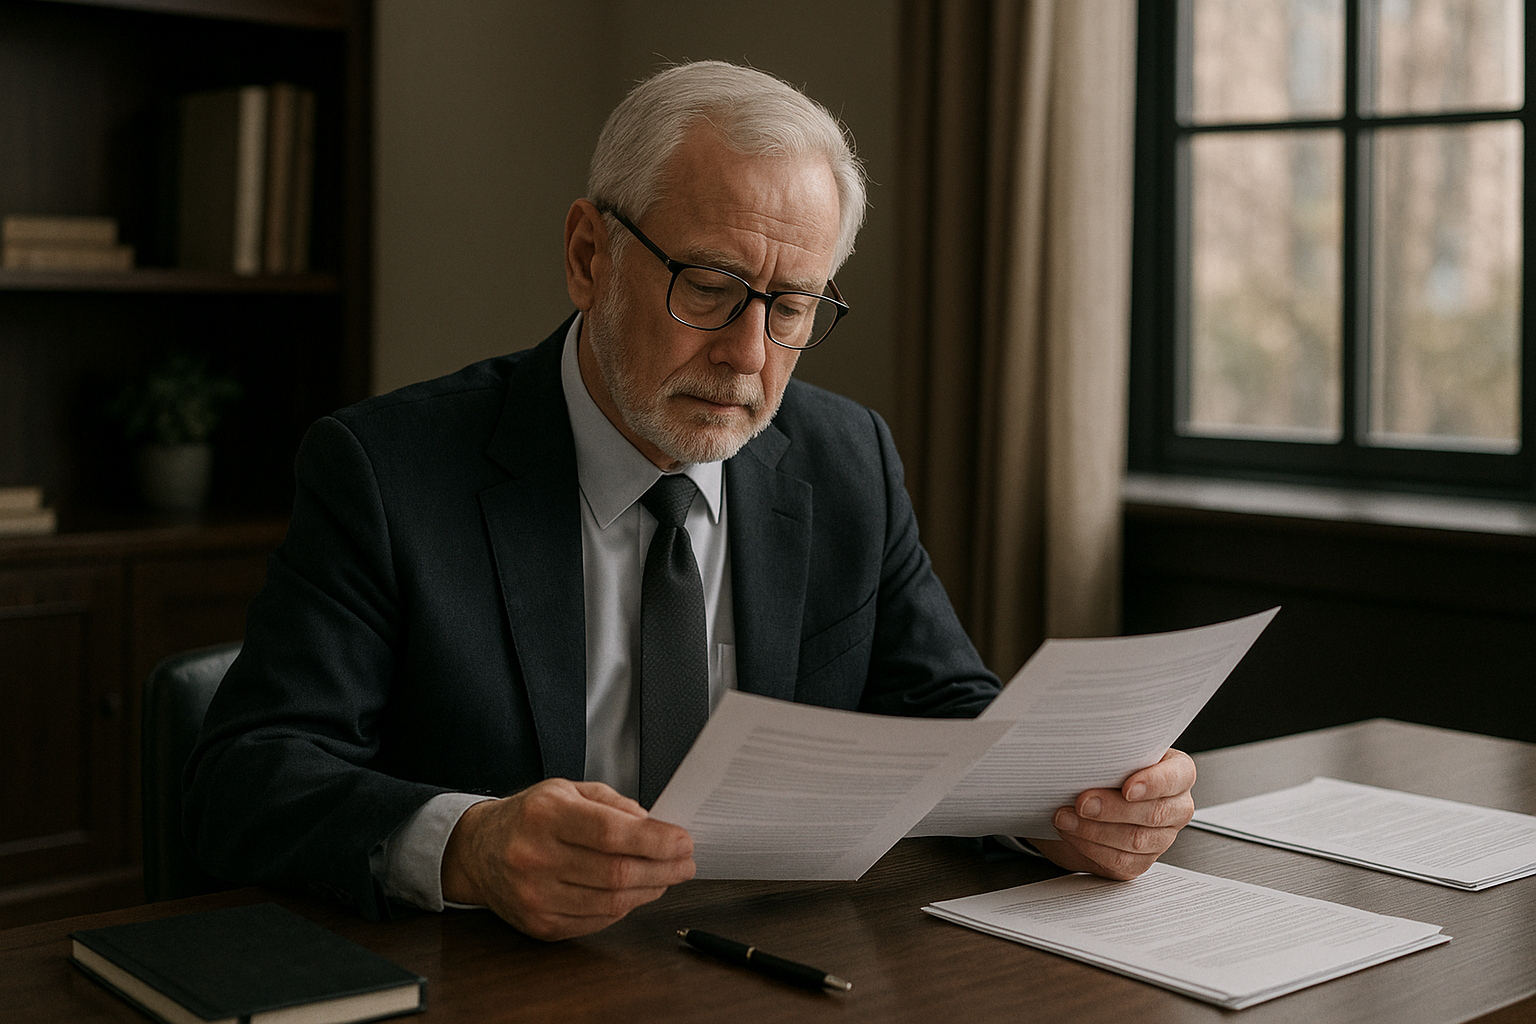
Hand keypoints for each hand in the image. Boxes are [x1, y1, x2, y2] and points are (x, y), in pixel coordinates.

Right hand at [441, 778, 694, 940]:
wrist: (478, 851)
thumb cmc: (528, 817)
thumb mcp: (567, 790)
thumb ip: (614, 805)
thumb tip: (656, 826)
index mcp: (544, 815)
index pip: (611, 833)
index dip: (655, 841)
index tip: (683, 841)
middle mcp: (535, 856)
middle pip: (615, 872)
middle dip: (662, 869)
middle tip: (685, 863)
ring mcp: (534, 896)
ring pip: (610, 902)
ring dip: (648, 890)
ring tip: (665, 877)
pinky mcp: (538, 924)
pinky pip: (596, 921)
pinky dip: (623, 908)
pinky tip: (635, 892)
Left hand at [1032, 749, 1195, 879]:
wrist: (1085, 799)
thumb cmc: (1106, 769)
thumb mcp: (1111, 753)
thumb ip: (1110, 753)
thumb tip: (1088, 754)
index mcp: (1177, 773)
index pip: (1177, 777)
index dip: (1154, 783)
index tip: (1127, 787)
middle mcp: (1175, 807)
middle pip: (1154, 813)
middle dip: (1112, 809)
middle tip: (1082, 802)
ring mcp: (1160, 838)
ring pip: (1135, 840)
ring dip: (1093, 830)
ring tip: (1065, 817)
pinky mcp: (1140, 861)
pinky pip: (1119, 860)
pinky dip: (1089, 846)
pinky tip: (1071, 832)